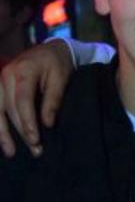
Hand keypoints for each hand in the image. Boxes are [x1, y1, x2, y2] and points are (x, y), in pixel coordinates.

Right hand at [0, 40, 73, 157]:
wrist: (51, 49)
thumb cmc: (58, 64)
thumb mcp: (61, 79)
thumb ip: (53, 100)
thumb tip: (47, 124)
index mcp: (23, 71)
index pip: (23, 101)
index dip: (27, 122)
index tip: (35, 140)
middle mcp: (6, 74)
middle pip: (10, 108)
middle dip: (20, 132)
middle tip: (35, 150)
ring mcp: (0, 80)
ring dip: (3, 133)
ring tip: (11, 152)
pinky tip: (2, 139)